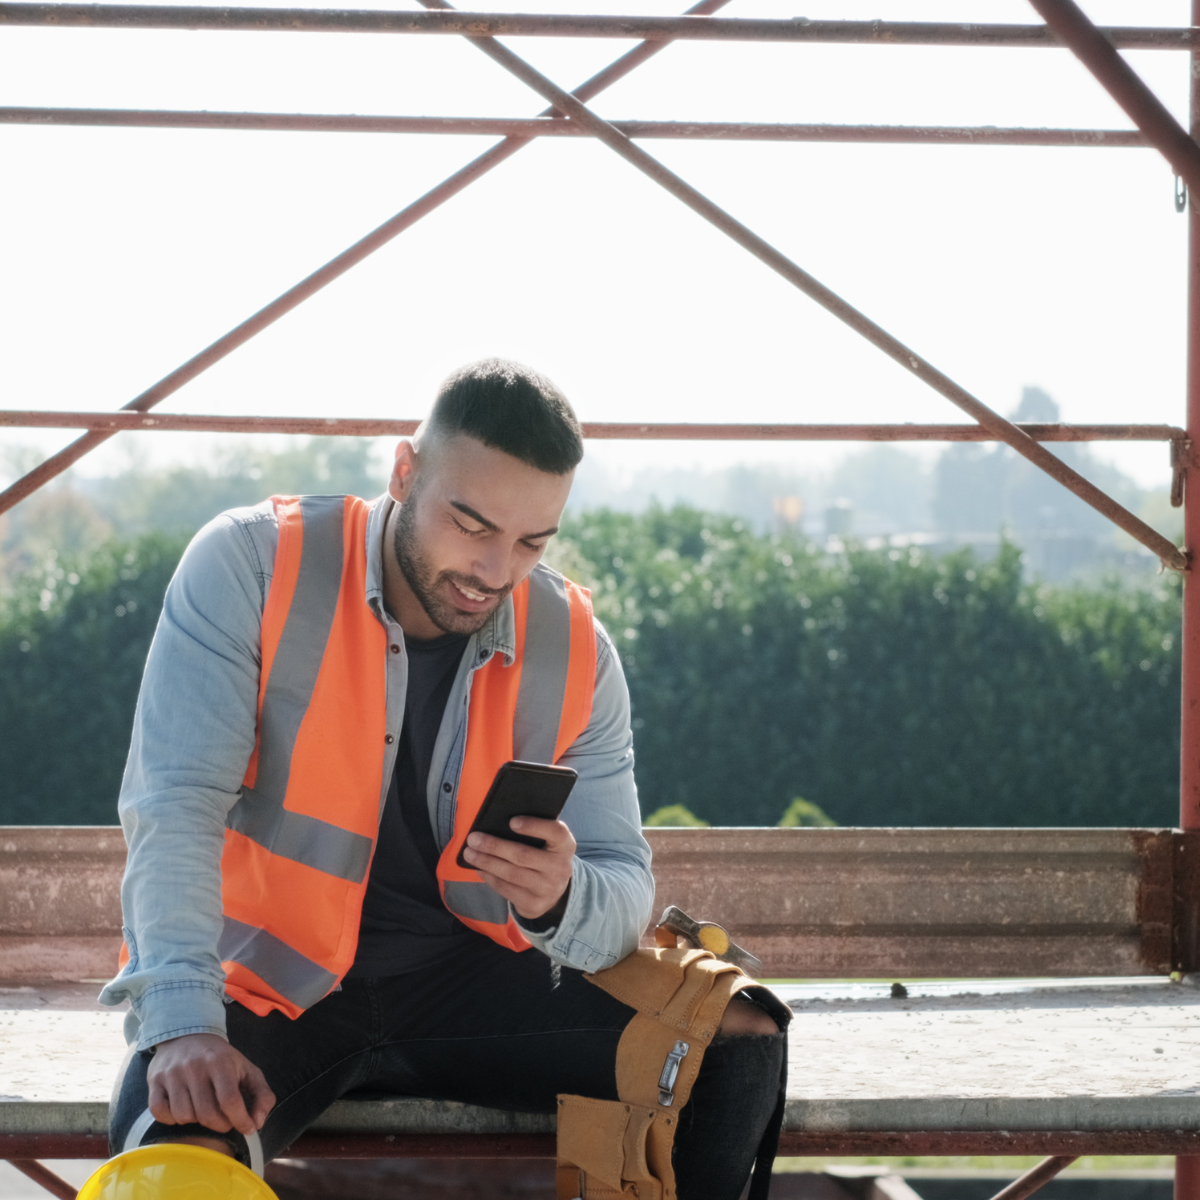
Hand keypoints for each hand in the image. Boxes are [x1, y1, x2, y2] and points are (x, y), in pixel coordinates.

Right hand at [147, 1033, 274, 1135]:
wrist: (187, 1034)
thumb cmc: (220, 1058)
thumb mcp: (247, 1069)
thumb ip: (261, 1094)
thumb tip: (257, 1123)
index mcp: (220, 1062)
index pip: (229, 1100)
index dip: (240, 1120)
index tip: (247, 1128)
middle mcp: (195, 1066)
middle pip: (207, 1113)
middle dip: (220, 1124)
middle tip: (225, 1120)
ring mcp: (172, 1074)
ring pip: (184, 1116)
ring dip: (196, 1120)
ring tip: (203, 1108)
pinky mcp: (154, 1081)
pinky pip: (160, 1113)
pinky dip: (172, 1118)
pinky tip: (182, 1108)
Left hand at [462, 817, 574, 920]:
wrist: (555, 891)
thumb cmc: (545, 855)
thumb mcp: (549, 841)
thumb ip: (535, 830)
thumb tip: (500, 818)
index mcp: (566, 846)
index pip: (555, 832)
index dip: (534, 826)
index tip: (511, 821)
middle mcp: (560, 868)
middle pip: (523, 855)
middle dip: (494, 846)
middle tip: (473, 838)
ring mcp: (548, 888)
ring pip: (511, 874)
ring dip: (486, 862)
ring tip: (469, 853)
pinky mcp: (534, 904)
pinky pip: (506, 889)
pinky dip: (489, 877)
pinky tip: (479, 868)